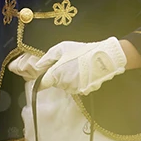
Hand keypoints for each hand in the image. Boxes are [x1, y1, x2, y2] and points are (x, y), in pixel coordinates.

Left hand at [8, 38, 127, 94]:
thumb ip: (47, 58)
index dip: (39, 83)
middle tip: (67, 64)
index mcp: (56, 74)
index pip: (42, 84)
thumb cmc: (81, 51)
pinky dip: (78, 82)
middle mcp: (64, 84)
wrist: (103, 57)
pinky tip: (84, 73)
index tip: (39, 81)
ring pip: (66, 86)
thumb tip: (37, 66)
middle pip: (56, 83)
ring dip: (68, 79)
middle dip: (58, 76)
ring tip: (78, 67)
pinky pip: (76, 88)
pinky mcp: (84, 91)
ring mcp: (74, 89)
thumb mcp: (61, 49)